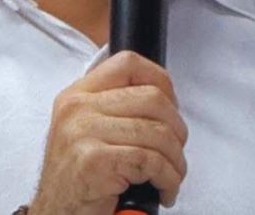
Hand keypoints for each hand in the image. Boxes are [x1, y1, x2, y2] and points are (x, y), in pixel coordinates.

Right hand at [29, 51, 187, 214]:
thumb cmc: (78, 179)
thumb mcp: (86, 130)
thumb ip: (114, 107)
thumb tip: (163, 97)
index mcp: (77, 94)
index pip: (128, 63)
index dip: (160, 80)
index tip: (171, 105)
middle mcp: (78, 107)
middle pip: (152, 98)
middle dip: (176, 129)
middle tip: (175, 152)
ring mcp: (83, 132)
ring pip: (157, 132)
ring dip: (176, 161)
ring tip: (170, 176)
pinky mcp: (94, 161)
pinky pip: (151, 161)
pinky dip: (168, 179)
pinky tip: (163, 190)